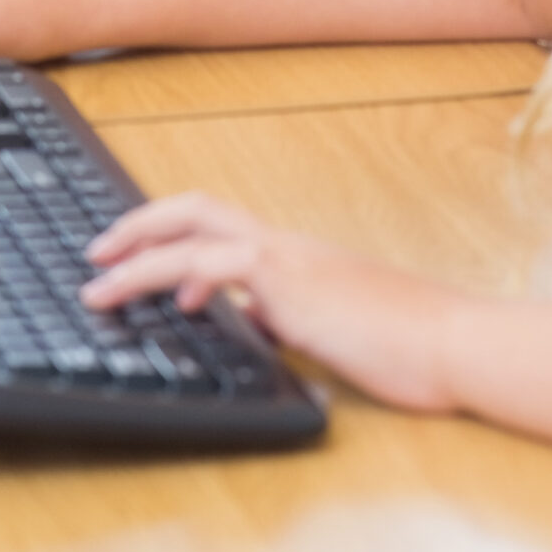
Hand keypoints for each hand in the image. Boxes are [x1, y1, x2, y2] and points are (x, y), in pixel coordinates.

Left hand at [81, 191, 464, 411]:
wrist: (455, 342)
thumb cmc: (408, 344)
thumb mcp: (332, 330)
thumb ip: (287, 318)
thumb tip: (251, 320)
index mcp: (292, 256)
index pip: (218, 225)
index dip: (169, 233)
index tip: (132, 253)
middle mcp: (284, 246)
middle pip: (195, 207)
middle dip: (138, 224)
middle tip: (96, 251)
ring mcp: (288, 260)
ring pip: (194, 231)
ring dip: (139, 255)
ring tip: (101, 282)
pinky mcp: (293, 284)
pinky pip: (219, 266)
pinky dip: (181, 276)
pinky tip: (174, 302)